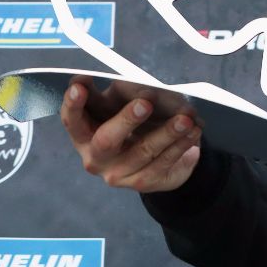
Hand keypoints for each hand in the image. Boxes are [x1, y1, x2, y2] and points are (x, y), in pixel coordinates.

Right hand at [60, 76, 201, 192]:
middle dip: (126, 120)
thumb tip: (134, 84)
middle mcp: (95, 157)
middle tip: (146, 102)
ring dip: (167, 132)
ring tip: (186, 118)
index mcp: (84, 134)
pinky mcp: (142, 182)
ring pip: (143, 151)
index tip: (80, 85)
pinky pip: (163, 161)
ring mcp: (118, 173)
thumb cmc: (136, 123)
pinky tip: (193, 131)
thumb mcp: (124, 105)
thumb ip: (122, 93)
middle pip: (106, 140)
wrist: (161, 156)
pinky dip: (180, 144)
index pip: (73, 120)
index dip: (74, 104)